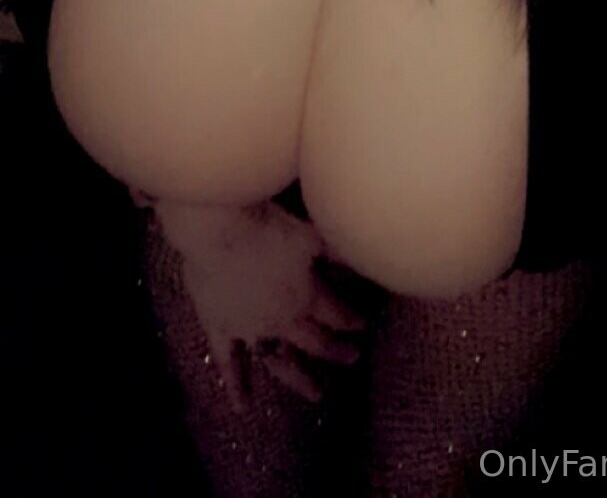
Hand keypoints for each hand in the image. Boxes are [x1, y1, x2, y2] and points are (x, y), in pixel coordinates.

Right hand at [153, 195, 371, 408]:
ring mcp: (250, 329)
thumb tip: (362, 257)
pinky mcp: (220, 328)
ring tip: (316, 395)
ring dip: (298, 379)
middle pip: (314, 343)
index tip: (362, 326)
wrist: (218, 230)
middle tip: (352, 359)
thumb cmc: (267, 226)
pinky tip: (242, 406)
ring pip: (279, 362)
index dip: (351, 320)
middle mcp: (282, 321)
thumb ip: (336, 252)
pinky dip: (235, 384)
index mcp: (306, 297)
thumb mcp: (310, 235)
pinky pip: (229, 362)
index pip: (336, 315)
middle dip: (335, 351)